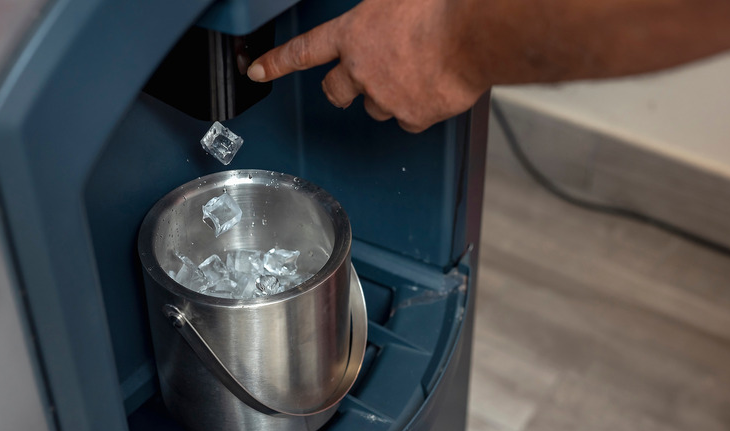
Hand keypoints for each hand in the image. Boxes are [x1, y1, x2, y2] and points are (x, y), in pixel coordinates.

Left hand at [247, 0, 485, 132]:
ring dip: (386, 96)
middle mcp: (362, 69)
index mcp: (353, 34)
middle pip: (334, 91)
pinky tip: (431, 90)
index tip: (257, 70)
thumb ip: (379, 10)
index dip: (277, 61)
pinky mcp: (411, 116)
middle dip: (339, 90)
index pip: (304, 50)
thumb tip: (380, 12)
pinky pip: (408, 120)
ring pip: (375, 107)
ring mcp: (385, 96)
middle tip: (354, 85)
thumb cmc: (439, 7)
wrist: (472, 33)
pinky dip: (418, 110)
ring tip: (413, 75)